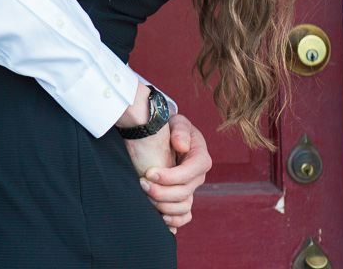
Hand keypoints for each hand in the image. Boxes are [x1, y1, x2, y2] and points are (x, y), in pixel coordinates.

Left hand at [124, 113, 210, 232]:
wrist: (165, 134)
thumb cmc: (171, 126)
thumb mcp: (178, 122)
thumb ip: (181, 130)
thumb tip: (181, 145)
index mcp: (200, 159)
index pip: (188, 173)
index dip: (169, 176)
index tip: (149, 173)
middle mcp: (198, 176)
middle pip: (184, 192)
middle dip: (161, 191)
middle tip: (142, 184)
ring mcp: (190, 188)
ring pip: (183, 206)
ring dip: (164, 206)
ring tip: (146, 197)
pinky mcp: (182, 196)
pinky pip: (184, 215)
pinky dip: (175, 220)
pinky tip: (161, 218)